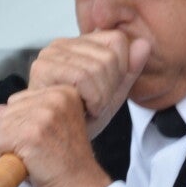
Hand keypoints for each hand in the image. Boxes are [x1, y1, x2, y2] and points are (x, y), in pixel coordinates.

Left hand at [0, 86, 112, 186]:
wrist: (82, 186)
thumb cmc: (68, 162)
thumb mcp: (53, 127)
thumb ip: (26, 114)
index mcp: (63, 93)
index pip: (18, 100)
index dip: (21, 123)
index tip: (38, 139)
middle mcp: (54, 99)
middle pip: (7, 112)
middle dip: (12, 135)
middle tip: (34, 152)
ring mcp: (41, 116)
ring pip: (0, 127)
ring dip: (7, 147)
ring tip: (29, 159)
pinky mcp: (29, 135)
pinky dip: (1, 158)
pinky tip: (21, 165)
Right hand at [25, 30, 150, 138]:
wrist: (56, 147)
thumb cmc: (80, 120)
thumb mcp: (112, 95)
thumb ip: (130, 70)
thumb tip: (144, 43)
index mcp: (77, 45)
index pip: (117, 39)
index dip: (121, 70)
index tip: (104, 92)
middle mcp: (61, 45)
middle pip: (110, 55)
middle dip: (109, 88)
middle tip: (93, 105)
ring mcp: (49, 55)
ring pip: (98, 66)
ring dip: (100, 97)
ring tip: (85, 108)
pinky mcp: (41, 68)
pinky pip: (83, 77)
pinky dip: (90, 99)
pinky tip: (79, 110)